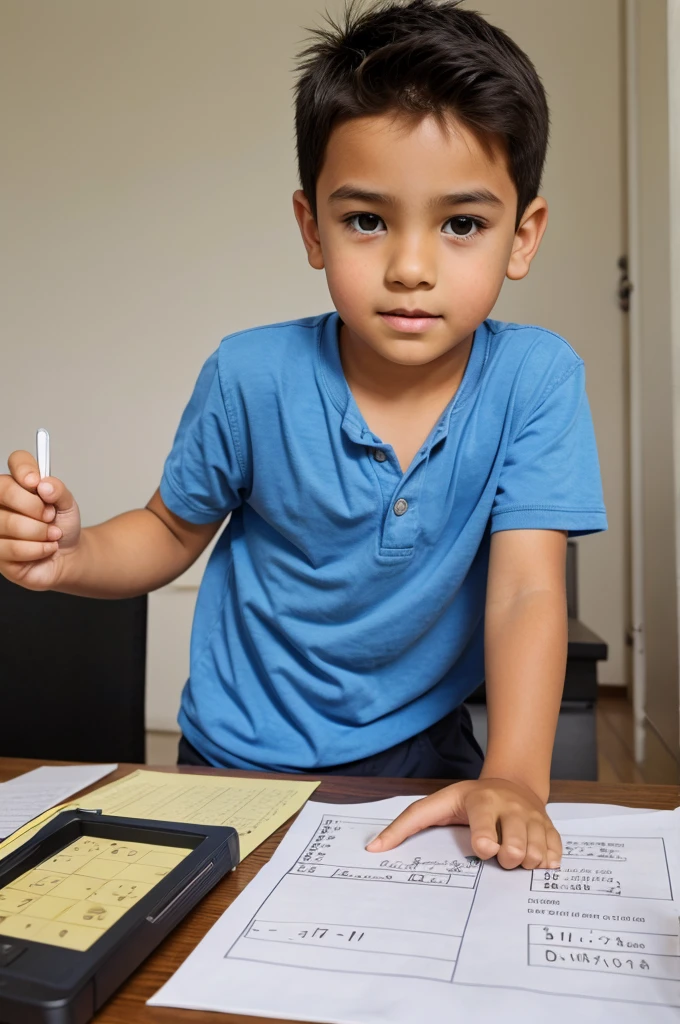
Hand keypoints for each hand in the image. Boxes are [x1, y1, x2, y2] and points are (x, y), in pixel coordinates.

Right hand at [0, 450, 81, 590]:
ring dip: (40, 531)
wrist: (67, 555)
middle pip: (4, 490)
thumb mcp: (68, 505)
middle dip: (34, 506)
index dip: (24, 469)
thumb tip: (44, 485)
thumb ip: (58, 490)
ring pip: (9, 522)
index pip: (15, 461)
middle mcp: (1, 501)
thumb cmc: (61, 526)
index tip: (36, 482)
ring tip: (52, 535)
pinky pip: (12, 548)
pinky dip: (37, 549)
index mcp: (18, 482)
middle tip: (50, 515)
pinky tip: (45, 548)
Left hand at [365, 777, 561, 869]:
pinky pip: (556, 853)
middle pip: (517, 845)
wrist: (512, 782)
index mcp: (482, 801)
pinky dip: (548, 861)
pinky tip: (538, 860)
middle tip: (502, 856)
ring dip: (528, 862)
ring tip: (517, 856)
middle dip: (510, 858)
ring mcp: (534, 818)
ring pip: (538, 852)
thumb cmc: (469, 801)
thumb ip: (405, 826)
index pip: (485, 823)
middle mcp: (511, 808)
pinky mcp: (551, 828)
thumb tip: (374, 848)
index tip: (484, 849)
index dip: (486, 839)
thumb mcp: (436, 805)